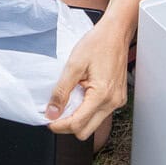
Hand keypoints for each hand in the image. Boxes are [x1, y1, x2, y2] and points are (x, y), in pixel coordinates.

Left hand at [45, 20, 130, 140]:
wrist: (116, 33)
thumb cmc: (98, 44)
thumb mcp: (73, 65)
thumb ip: (61, 91)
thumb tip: (52, 112)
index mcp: (102, 95)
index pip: (77, 124)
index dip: (59, 125)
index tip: (48, 119)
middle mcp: (112, 102)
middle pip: (85, 131)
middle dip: (68, 125)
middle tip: (56, 113)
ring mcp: (117, 101)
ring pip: (93, 124)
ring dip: (78, 118)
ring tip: (69, 101)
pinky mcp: (117, 98)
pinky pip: (100, 114)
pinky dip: (87, 110)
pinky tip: (81, 96)